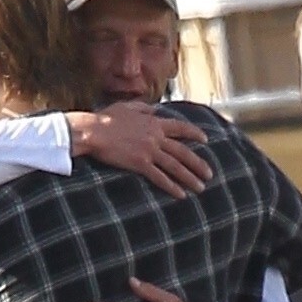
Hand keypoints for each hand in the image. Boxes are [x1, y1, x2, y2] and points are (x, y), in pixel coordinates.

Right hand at [68, 103, 211, 198]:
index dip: (194, 134)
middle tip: (209, 174)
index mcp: (153, 122)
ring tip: (200, 188)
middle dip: (198, 163)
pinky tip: (181, 195)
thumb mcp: (127, 107)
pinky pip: (160, 177)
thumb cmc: (105, 118)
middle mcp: (155, 136)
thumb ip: (143, 108)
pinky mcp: (140, 164)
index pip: (180, 128)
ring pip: (175, 166)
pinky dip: (172, 187)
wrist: (93, 130)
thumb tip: (153, 109)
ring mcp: (149, 151)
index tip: (206, 140)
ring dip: (190, 178)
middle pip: (183, 151)